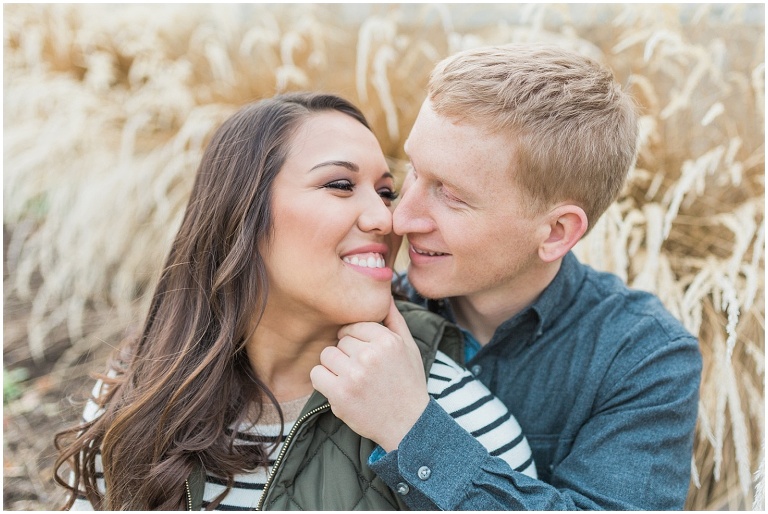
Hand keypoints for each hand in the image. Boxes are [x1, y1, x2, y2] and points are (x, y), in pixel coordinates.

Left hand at [310, 298, 429, 451]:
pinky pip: (317, 374)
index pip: (355, 326)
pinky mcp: (340, 394)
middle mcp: (370, 355)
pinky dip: (324, 381)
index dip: (357, 341)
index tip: (366, 356)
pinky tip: (341, 390)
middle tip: (364, 372)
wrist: (409, 425)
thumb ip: (393, 319)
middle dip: (348, 354)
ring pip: (327, 355)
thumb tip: (382, 294)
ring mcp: (354, 375)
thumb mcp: (409, 347)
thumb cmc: (408, 383)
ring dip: (335, 367)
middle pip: (340, 340)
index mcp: (387, 340)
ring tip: (353, 380)